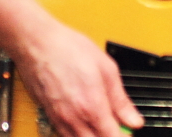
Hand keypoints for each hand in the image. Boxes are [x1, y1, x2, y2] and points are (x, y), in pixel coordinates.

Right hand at [11, 20, 143, 136]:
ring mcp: (58, 120)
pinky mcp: (49, 117)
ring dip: (93, 136)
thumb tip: (134, 120)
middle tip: (117, 127)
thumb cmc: (69, 49)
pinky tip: (85, 120)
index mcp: (92, 107)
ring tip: (101, 122)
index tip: (129, 130)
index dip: (124, 136)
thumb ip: (121, 99)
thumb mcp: (107, 69)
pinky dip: (78, 133)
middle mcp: (74, 119)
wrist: (37, 43)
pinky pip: (65, 135)